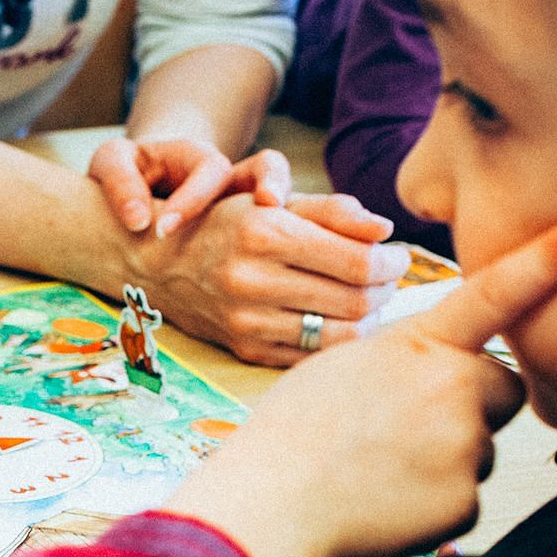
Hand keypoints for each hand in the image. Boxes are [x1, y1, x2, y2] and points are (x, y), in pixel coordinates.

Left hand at [87, 136, 293, 236]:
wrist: (147, 189)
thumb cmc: (131, 174)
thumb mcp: (115, 164)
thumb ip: (120, 181)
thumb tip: (137, 220)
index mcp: (196, 161)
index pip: (208, 169)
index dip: (193, 197)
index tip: (163, 229)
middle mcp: (232, 181)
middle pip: (268, 169)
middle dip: (273, 183)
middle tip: (269, 204)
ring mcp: (249, 208)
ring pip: (286, 200)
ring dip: (295, 217)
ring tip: (296, 246)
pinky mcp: (254, 236)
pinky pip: (283, 240)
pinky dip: (292, 256)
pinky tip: (287, 287)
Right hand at [131, 191, 412, 366]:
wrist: (160, 263)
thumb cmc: (228, 224)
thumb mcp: (276, 202)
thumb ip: (335, 211)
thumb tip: (385, 230)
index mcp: (265, 233)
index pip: (360, 262)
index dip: (392, 262)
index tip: (396, 256)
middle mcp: (252, 279)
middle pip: (356, 301)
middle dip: (385, 290)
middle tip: (386, 278)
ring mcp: (246, 320)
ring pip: (340, 335)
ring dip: (367, 318)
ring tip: (366, 299)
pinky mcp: (244, 348)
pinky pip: (311, 354)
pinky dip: (335, 339)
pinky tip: (335, 319)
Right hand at [162, 217, 556, 556]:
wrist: (270, 507)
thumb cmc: (291, 435)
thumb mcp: (342, 366)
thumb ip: (405, 359)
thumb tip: (441, 375)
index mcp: (418, 347)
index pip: (492, 295)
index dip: (543, 262)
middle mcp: (452, 390)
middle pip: (501, 388)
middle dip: (473, 404)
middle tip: (408, 427)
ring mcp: (463, 448)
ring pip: (479, 447)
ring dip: (444, 458)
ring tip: (378, 469)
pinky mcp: (464, 503)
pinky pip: (464, 496)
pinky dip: (432, 503)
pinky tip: (384, 501)